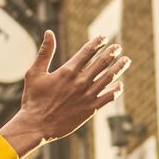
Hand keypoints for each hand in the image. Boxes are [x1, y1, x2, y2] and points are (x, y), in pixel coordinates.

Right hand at [0, 31, 129, 157]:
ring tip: (126, 60)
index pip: (87, 51)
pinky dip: (116, 89)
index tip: (103, 38)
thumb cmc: (33, 99)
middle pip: (102, 62)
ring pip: (109, 77)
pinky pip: (109, 97)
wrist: (36, 125)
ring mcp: (87, 95)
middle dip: (112, 52)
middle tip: (118, 47)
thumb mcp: (34, 73)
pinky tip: (120, 84)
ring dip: (119, 67)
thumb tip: (49, 32)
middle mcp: (80, 82)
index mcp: (67, 71)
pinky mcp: (91, 109)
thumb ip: (44, 52)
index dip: (97, 42)